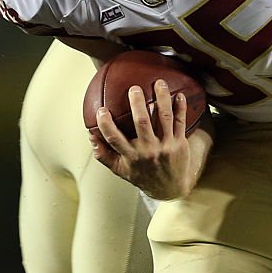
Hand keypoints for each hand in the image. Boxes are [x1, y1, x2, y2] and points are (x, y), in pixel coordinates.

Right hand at [92, 79, 209, 199]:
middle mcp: (148, 150)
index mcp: (131, 156)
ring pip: (164, 118)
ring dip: (162, 99)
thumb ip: (104, 154)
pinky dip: (181, 108)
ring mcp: (166, 146)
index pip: (114, 139)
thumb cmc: (142, 175)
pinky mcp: (180, 143)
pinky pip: (181, 122)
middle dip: (137, 104)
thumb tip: (91, 136)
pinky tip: (179, 95)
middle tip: (134, 88)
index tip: (101, 110)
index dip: (106, 125)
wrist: (170, 189)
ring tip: (159, 83)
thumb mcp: (121, 170)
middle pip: (141, 123)